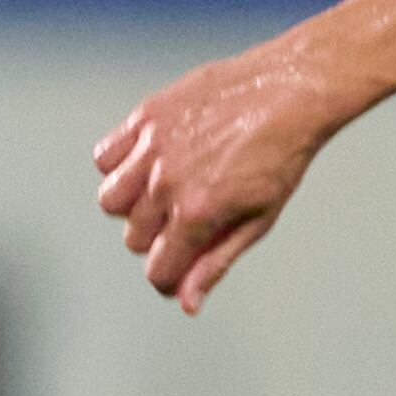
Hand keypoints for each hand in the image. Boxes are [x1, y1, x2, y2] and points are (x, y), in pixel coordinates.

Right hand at [94, 34, 363, 312]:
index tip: (181, 270)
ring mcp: (152, 148)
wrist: (290, 91)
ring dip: (132, 205)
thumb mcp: (258, 219)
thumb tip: (187, 304)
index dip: (170, 279)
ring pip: (110, 201)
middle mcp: (167, 184)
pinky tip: (151, 161)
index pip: (159, 271)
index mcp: (197, 214)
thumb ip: (216, 262)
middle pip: (134, 239)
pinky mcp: (146, 117)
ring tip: (165, 191)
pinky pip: (106, 156)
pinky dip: (120, 165)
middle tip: (189, 219)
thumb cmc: (282, 158)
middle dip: (159, 240)